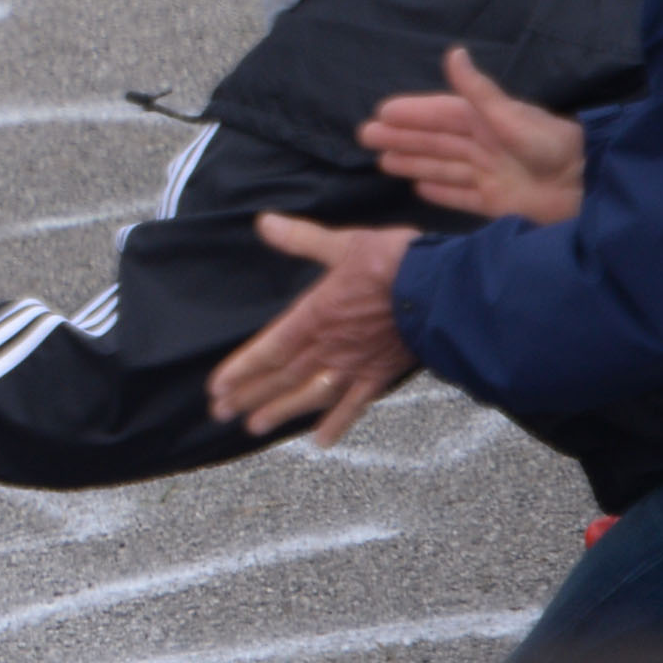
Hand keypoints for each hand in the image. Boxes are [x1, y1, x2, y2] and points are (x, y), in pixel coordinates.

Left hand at [207, 216, 418, 443]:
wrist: (446, 292)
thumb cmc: (395, 264)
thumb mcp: (343, 244)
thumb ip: (301, 238)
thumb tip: (264, 222)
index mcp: (315, 317)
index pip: (268, 350)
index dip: (241, 370)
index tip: (217, 388)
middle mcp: (330, 348)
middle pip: (282, 377)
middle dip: (249, 396)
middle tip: (221, 413)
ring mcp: (355, 365)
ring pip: (310, 395)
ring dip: (281, 412)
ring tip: (255, 428)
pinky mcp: (381, 375)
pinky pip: (355, 405)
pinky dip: (337, 423)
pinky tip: (321, 440)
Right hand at [362, 46, 586, 223]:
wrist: (590, 188)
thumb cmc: (551, 148)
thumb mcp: (511, 117)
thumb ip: (479, 91)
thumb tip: (453, 52)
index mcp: (487, 122)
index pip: (441, 115)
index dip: (412, 113)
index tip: (381, 112)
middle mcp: (485, 146)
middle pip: (436, 141)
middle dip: (403, 138)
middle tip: (366, 136)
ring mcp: (491, 176)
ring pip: (443, 167)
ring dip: (414, 163)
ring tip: (384, 162)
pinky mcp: (500, 203)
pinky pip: (463, 196)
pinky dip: (442, 192)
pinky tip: (420, 189)